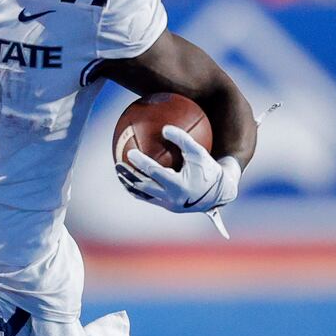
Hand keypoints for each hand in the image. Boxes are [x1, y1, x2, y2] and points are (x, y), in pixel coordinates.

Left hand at [117, 125, 240, 213]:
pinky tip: (130, 179)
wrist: (218, 193)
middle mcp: (172, 197)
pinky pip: (148, 197)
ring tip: (119, 173)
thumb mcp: (198, 152)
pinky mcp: (167, 206)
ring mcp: (168, 204)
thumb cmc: (207, 169)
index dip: (141, 163)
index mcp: (180, 185)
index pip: (155, 173)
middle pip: (144, 186)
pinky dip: (138, 189)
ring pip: (143, 194)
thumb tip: (164, 129)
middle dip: (129, 176)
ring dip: (130, 184)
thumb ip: (182, 139)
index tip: (130, 153)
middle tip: (117, 164)